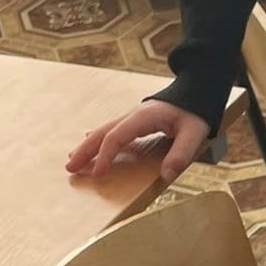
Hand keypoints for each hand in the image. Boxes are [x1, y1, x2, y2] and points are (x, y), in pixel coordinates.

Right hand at [65, 101, 210, 183]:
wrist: (196, 89)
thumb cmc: (195, 110)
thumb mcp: (194, 132)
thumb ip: (181, 154)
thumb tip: (166, 175)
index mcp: (143, 117)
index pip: (117, 136)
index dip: (105, 155)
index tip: (98, 173)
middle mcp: (133, 115)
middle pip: (102, 132)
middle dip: (85, 151)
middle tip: (69, 168)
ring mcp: (132, 117)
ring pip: (103, 131)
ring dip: (87, 146)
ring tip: (73, 161)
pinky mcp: (135, 121)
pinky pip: (111, 132)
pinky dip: (98, 141)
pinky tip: (89, 147)